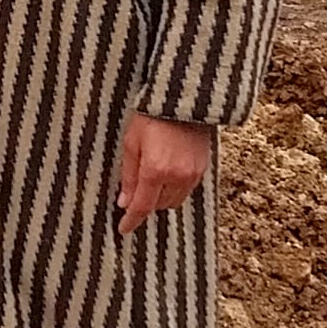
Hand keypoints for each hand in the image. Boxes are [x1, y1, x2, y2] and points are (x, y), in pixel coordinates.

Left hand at [117, 114, 214, 234]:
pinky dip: (174, 189)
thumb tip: (124, 202)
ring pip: (174, 201)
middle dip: (145, 204)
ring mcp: (192, 173)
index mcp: (155, 170)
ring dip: (160, 198)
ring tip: (151, 182)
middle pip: (159, 206)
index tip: (124, 229)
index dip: (131, 221)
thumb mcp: (131, 143)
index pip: (142, 206)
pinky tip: (167, 175)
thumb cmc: (152, 116)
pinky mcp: (203, 167)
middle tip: (134, 194)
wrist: (183, 98)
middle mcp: (177, 176)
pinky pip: (186, 189)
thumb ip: (128, 176)